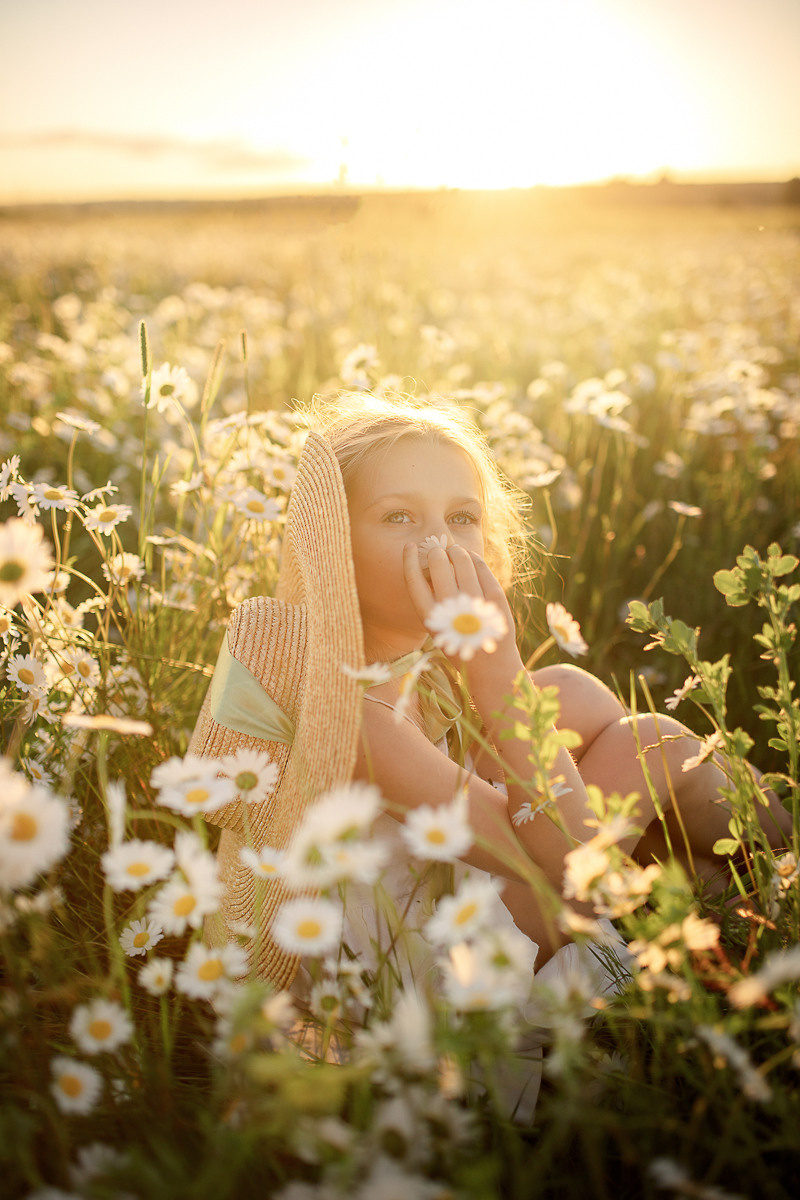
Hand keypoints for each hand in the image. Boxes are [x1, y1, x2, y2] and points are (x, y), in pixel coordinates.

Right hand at [402, 543, 523, 705]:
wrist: (491, 668)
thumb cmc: (459, 643)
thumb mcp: (438, 627)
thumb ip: (432, 599)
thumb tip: (431, 563)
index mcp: (430, 620)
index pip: (413, 580)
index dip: (409, 560)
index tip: (409, 547)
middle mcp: (451, 611)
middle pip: (438, 565)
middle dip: (436, 553)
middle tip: (437, 551)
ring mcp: (474, 603)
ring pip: (461, 561)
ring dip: (456, 551)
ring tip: (455, 551)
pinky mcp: (495, 599)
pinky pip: (481, 567)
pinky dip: (474, 558)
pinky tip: (470, 557)